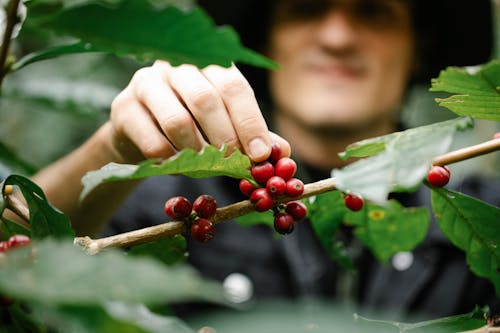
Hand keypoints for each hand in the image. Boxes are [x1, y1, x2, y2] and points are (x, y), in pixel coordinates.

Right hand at [108, 60, 289, 162]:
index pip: (234, 86)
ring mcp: (147, 84)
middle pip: (205, 100)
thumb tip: (282, 153)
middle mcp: (177, 68)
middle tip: (235, 166)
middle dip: (225, 139)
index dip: (250, 122)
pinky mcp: (124, 108)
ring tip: (206, 168)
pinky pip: (153, 142)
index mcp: (208, 66)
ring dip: (197, 152)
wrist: (141, 132)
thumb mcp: (224, 127)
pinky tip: (178, 166)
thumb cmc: (191, 126)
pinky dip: (172, 162)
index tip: (261, 154)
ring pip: (177, 121)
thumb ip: (252, 136)